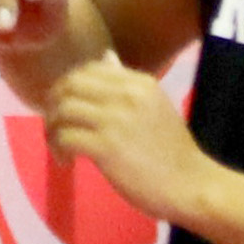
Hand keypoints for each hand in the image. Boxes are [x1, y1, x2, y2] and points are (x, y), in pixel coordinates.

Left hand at [38, 56, 217, 217]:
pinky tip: (66, 161)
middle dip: (54, 105)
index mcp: (139, 82)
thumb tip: (105, 57)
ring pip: (61, 110)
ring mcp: (116, 120)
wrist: (191, 186)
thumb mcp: (154, 106)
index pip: (88, 69)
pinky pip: (65, 137)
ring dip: (52, 129)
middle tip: (56, 127)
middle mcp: (126, 95)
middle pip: (69, 85)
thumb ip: (127, 84)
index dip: (69, 88)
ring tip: (59, 147)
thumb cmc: (173, 151)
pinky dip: (58, 148)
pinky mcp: (107, 147)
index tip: (69, 109)